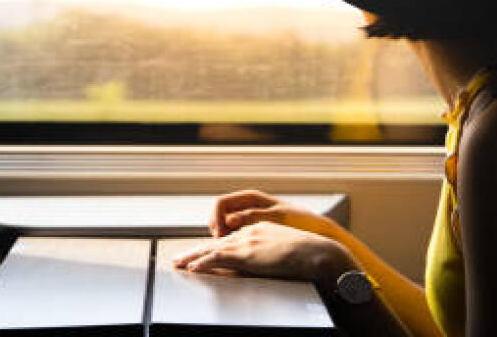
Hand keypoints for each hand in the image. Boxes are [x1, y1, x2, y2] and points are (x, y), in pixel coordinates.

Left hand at [172, 221, 357, 286]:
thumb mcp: (285, 249)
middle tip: (180, 259)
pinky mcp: (247, 253)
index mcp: (259, 229)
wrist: (317, 252)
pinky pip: (219, 257)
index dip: (213, 247)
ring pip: (212, 248)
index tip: (201, 254)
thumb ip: (270, 253)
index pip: (230, 238)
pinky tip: (193, 268)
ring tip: (178, 264)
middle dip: (196, 250)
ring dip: (193, 256)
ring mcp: (247, 241)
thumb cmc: (309, 255)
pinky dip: (203, 262)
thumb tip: (260, 263)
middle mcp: (250, 231)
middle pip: (216, 241)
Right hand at [209, 189, 338, 240]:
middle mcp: (248, 205)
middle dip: (215, 229)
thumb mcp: (277, 217)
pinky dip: (232, 242)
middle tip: (218, 246)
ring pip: (225, 225)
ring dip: (222, 237)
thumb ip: (252, 216)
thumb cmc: (301, 221)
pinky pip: (236, 233)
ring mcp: (251, 217)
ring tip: (225, 251)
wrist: (320, 231)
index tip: (219, 236)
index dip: (215, 219)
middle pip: (219, 214)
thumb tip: (229, 220)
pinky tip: (236, 252)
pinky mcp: (256, 229)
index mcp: (251, 197)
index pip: (220, 203)